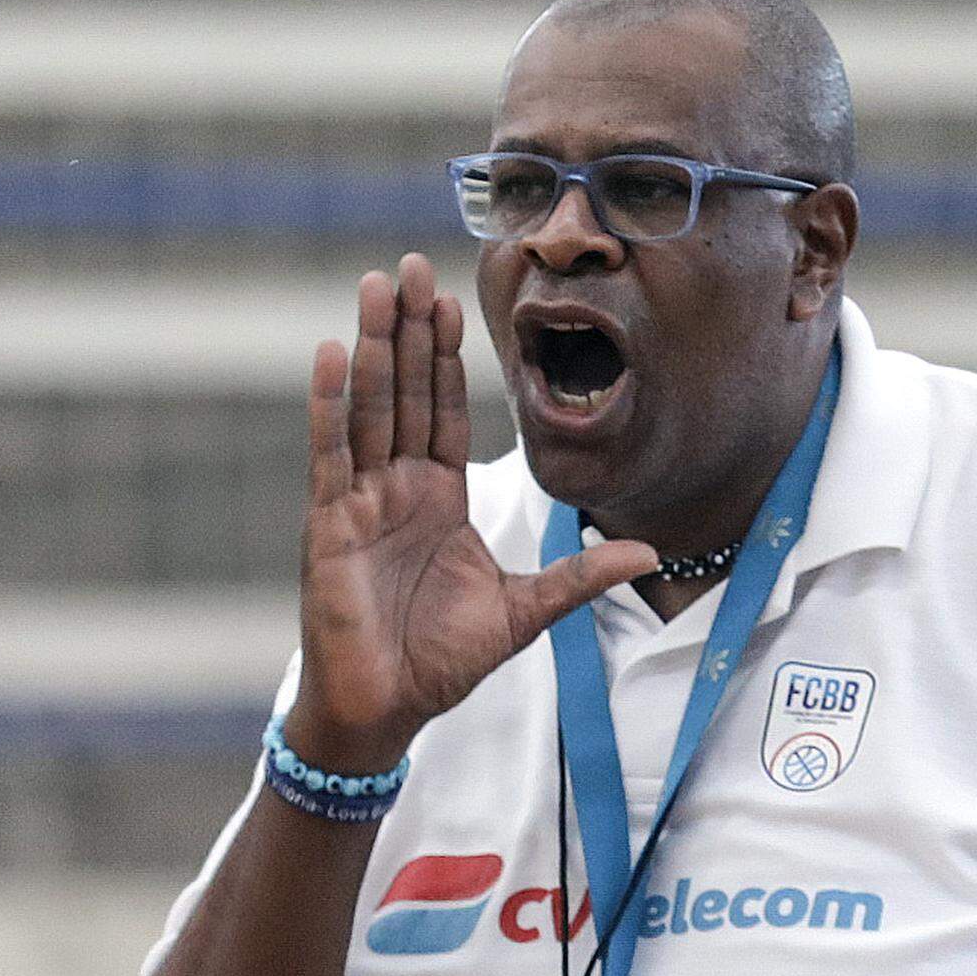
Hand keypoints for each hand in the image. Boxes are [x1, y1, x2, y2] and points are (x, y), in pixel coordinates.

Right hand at [285, 254, 655, 772]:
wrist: (386, 710)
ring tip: (378, 286)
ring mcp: (360, 500)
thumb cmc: (440, 662)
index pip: (447, 411)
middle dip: (411, 330)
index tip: (455, 299)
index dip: (450, 357)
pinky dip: (330, 403)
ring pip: (370, 407)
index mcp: (440, 498)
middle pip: (407, 392)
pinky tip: (333, 352)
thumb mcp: (523, 612)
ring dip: (374, 346)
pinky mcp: (329, 523)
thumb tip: (647, 554)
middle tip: (412, 265)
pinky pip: (330, 452)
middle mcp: (398, 488)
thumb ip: (578, 578)